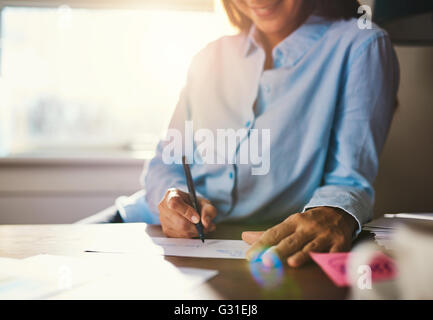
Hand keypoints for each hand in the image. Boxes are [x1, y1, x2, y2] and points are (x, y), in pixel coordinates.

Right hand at [158, 188, 216, 237]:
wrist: (189, 208)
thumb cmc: (196, 204)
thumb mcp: (205, 203)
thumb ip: (208, 211)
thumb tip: (206, 223)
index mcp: (172, 194)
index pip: (175, 203)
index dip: (187, 212)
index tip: (198, 219)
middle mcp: (164, 207)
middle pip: (178, 221)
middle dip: (195, 227)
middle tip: (206, 227)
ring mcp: (163, 220)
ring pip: (180, 231)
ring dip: (194, 232)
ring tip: (201, 228)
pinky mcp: (165, 231)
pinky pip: (179, 237)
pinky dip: (189, 236)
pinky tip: (193, 230)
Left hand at [242, 207, 356, 267]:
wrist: (339, 212)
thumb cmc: (309, 222)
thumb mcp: (290, 223)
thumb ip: (268, 233)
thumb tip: (245, 237)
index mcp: (294, 222)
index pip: (274, 233)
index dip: (261, 244)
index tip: (250, 255)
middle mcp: (308, 228)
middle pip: (291, 240)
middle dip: (278, 250)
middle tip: (266, 260)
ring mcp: (324, 236)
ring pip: (311, 247)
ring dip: (302, 254)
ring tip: (291, 262)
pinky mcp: (339, 244)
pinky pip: (333, 253)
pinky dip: (328, 258)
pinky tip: (322, 264)